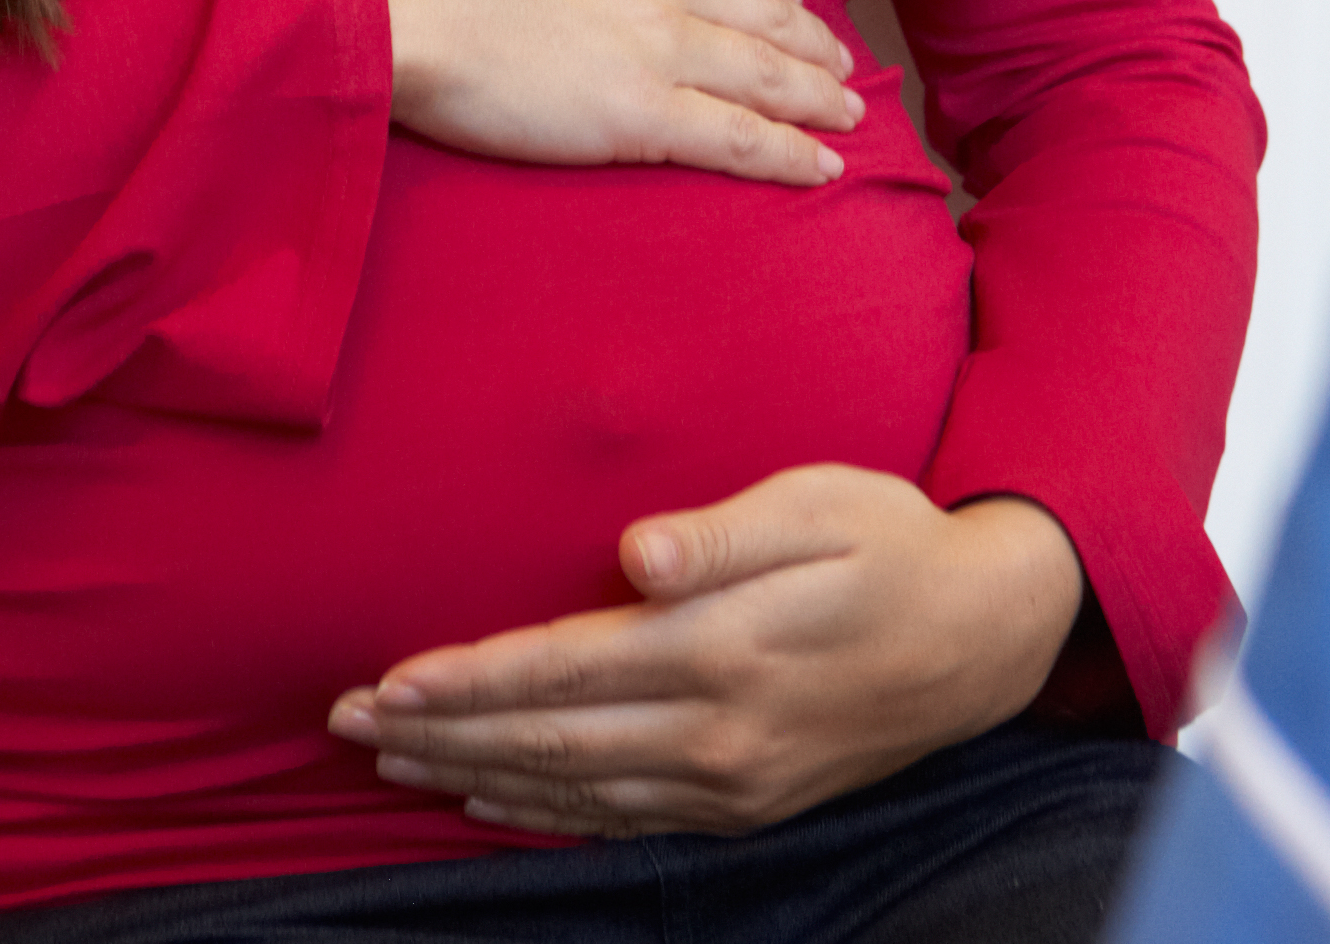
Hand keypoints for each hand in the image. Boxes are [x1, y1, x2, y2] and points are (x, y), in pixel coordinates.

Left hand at [329, 469, 1088, 835]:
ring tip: (389, 760)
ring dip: (473, 775)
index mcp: (729, 648)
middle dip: (441, 731)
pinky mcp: (743, 807)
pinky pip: (620, 824)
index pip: (569, 670)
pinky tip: (490, 798)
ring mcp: (731, 783)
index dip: (472, 678)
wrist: (983, 642)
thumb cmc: (893, 545)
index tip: (389, 677)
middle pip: (551, 741)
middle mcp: (720, 732)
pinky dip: (543, 815)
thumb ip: (727, 532)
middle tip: (347, 722)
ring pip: (574, 791)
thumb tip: (637, 553)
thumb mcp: (824, 506)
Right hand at [354, 0, 863, 182]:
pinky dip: (789, 155)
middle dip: (811, 46)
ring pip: (765, 77)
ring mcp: (659, 45)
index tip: (796, 6)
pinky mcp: (640, 113)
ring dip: (817, 101)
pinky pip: (736, 138)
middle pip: (763, 16)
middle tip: (844, 68)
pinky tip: (822, 168)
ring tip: (849, 119)